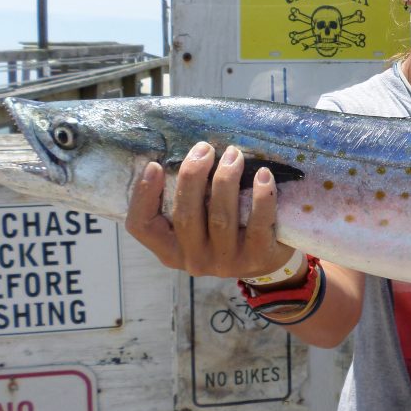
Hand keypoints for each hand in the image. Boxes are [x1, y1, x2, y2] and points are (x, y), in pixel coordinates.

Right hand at [125, 141, 296, 278]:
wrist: (267, 259)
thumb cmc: (226, 229)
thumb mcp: (199, 220)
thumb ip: (187, 197)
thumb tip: (183, 154)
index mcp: (171, 250)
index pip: (143, 227)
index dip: (143, 195)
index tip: (155, 164)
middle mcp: (194, 260)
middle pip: (185, 216)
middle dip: (193, 175)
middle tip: (204, 148)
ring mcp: (226, 262)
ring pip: (220, 217)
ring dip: (226, 180)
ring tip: (233, 154)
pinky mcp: (258, 258)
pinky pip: (258, 224)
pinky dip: (261, 197)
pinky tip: (263, 174)